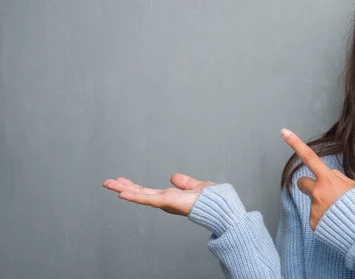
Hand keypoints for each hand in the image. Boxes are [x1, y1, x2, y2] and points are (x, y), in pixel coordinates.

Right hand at [102, 174, 216, 215]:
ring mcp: (164, 202)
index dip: (134, 187)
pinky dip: (134, 196)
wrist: (219, 205)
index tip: (122, 181)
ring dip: (123, 190)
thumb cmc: (211, 200)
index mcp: (170, 197)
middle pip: (140, 193)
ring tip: (108, 184)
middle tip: (107, 182)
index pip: (147, 191)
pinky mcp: (166, 202)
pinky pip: (147, 199)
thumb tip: (174, 178)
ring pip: (140, 195)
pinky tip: (122, 193)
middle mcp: (165, 201)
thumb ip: (184, 183)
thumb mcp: (195, 186)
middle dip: (123, 188)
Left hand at [281, 128, 354, 230]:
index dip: (296, 144)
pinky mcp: (313, 222)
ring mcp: (314, 208)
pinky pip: (315, 216)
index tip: (284, 132)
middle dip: (308, 184)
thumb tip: (328, 175)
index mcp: (328, 180)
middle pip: (302, 181)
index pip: (310, 157)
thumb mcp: (353, 185)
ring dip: (321, 203)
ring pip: (312, 200)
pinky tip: (334, 220)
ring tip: (336, 211)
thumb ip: (337, 178)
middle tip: (323, 192)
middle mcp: (318, 192)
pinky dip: (323, 217)